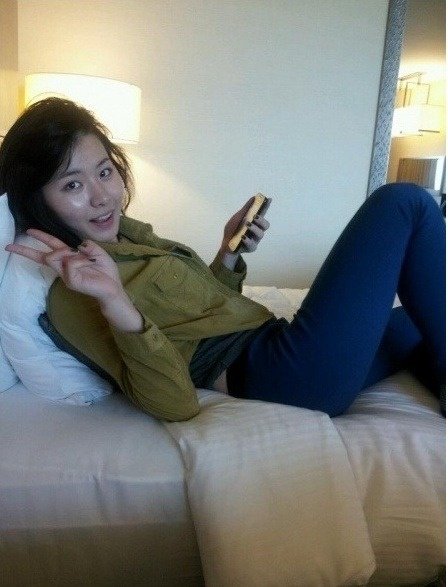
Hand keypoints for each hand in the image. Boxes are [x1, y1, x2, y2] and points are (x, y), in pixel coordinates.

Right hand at [6, 229, 122, 303]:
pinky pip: (69, 263)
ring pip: (54, 256)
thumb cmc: (105, 272)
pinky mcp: (70, 281)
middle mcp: (64, 266)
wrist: (113, 288)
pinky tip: (87, 264)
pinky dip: (79, 260)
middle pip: (42, 255)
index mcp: (69, 257)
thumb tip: (74, 244)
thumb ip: (84, 245)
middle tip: (10, 246)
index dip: (41, 237)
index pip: (51, 246)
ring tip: (85, 258)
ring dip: (68, 252)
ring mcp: (65, 275)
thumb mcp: (97, 252)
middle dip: (26, 250)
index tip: (28, 231)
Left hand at [219, 197, 270, 267]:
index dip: (266, 207)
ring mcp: (255, 239)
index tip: (269, 199)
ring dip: (254, 228)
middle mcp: (257, 230)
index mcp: (255, 222)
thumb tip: (254, 197)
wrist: (226, 244)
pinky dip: (247, 240)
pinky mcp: (251, 248)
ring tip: (246, 225)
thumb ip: (246, 209)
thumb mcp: (238, 217)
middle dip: (261, 220)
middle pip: (266, 225)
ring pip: (261, 234)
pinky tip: (242, 237)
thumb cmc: (233, 230)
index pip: (262, 213)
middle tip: (254, 216)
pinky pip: (252, 244)